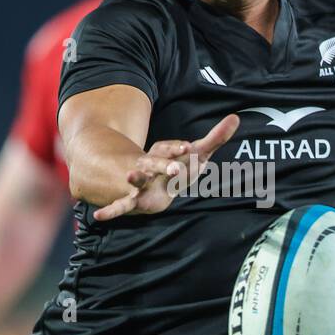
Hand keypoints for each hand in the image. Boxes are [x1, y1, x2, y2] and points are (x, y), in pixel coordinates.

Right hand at [94, 114, 239, 220]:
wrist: (151, 182)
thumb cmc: (178, 166)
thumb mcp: (198, 154)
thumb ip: (216, 137)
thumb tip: (236, 118)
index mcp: (164, 153)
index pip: (172, 149)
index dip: (179, 148)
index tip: (190, 148)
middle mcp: (150, 165)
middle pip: (156, 162)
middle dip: (163, 163)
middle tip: (175, 167)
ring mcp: (140, 182)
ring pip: (137, 179)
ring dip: (135, 178)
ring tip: (129, 176)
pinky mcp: (134, 200)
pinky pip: (121, 205)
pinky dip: (111, 211)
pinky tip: (98, 217)